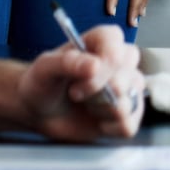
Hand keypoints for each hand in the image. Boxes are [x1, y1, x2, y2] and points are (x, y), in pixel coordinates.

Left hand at [16, 24, 145, 139]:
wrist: (39, 110)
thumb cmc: (43, 82)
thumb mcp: (45, 68)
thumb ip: (67, 62)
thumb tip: (94, 65)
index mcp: (101, 41)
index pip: (117, 42)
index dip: (106, 61)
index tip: (84, 75)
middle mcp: (119, 62)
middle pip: (128, 74)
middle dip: (100, 91)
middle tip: (75, 93)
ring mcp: (125, 89)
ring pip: (130, 102)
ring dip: (103, 110)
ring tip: (86, 106)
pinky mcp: (125, 114)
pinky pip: (129, 125)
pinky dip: (111, 128)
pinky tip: (97, 122)